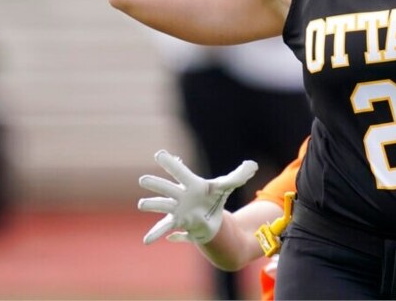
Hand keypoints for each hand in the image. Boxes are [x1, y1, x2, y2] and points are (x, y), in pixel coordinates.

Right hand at [137, 150, 256, 244]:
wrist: (210, 218)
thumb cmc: (214, 199)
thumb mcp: (227, 186)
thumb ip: (238, 175)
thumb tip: (253, 165)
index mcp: (191, 183)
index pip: (181, 171)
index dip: (171, 163)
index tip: (159, 154)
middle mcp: (180, 194)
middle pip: (167, 188)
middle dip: (156, 184)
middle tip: (144, 179)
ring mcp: (176, 209)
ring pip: (162, 206)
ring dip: (153, 205)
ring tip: (142, 204)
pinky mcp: (177, 222)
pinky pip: (164, 228)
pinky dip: (155, 234)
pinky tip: (147, 240)